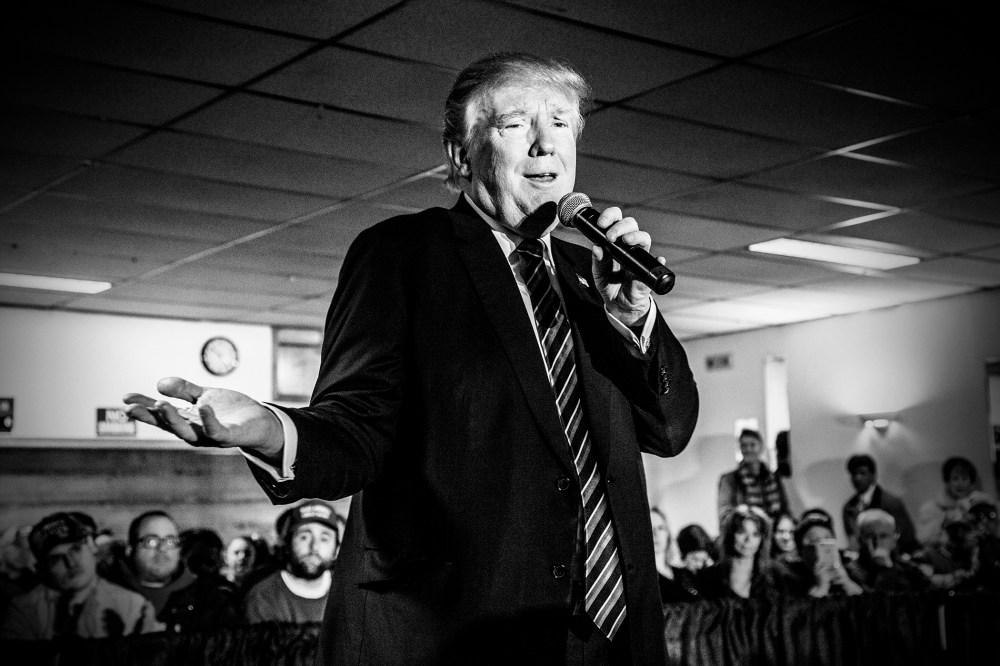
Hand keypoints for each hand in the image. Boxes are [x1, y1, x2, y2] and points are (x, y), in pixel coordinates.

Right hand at [123, 377, 283, 457]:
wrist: (261, 421)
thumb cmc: (230, 411)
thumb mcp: (203, 396)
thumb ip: (184, 390)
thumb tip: (160, 383)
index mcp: (187, 421)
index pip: (161, 416)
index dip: (143, 408)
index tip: (125, 398)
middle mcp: (195, 432)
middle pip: (168, 426)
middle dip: (151, 417)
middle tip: (132, 407)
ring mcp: (211, 436)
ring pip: (188, 432)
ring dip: (174, 420)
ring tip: (161, 404)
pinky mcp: (230, 437)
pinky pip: (217, 431)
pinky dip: (209, 421)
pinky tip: (203, 408)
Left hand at [589, 206, 661, 325]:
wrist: (619, 304)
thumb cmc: (609, 284)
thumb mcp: (599, 274)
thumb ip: (598, 261)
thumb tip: (597, 248)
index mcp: (615, 241)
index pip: (616, 220)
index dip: (610, 216)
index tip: (601, 223)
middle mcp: (628, 245)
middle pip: (631, 224)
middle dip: (620, 226)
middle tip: (611, 237)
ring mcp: (639, 256)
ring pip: (644, 237)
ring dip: (636, 236)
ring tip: (626, 241)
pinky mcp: (648, 270)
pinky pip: (656, 262)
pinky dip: (658, 259)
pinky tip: (657, 258)